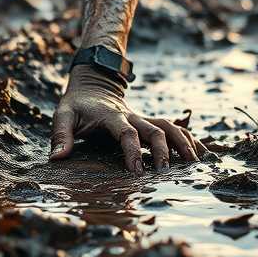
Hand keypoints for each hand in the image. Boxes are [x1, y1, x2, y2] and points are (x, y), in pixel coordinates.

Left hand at [50, 69, 204, 175]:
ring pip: (169, 127)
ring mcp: (143, 118)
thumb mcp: (63, 115)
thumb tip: (56, 159)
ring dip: (182, 143)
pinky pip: (173, 128)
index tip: (137, 172)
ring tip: (192, 164)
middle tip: (164, 172)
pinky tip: (200, 154)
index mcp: (112, 116)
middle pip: (155, 130)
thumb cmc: (77, 105)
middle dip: (163, 151)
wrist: (93, 84)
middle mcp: (132, 116)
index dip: (133, 151)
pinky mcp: (149, 123)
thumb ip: (60, 135)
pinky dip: (188, 139)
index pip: (127, 132)